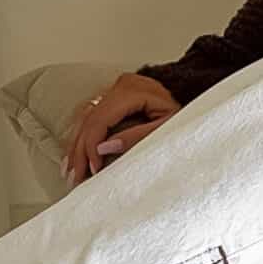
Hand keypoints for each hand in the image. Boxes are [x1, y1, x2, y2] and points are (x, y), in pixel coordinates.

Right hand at [64, 73, 182, 185]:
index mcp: (132, 90)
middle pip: (89, 120)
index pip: (100, 119)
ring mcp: (114, 90)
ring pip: (85, 119)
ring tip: (71, 170)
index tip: (92, 169)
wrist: (191, 94)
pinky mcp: (113, 97)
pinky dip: (83, 137)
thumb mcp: (166, 127)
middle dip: (80, 151)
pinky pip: (90, 117)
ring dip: (77, 146)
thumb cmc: (183, 111)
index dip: (92, 146)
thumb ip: (136, 137)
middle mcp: (119, 86)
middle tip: (75, 176)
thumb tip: (104, 149)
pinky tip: (76, 154)